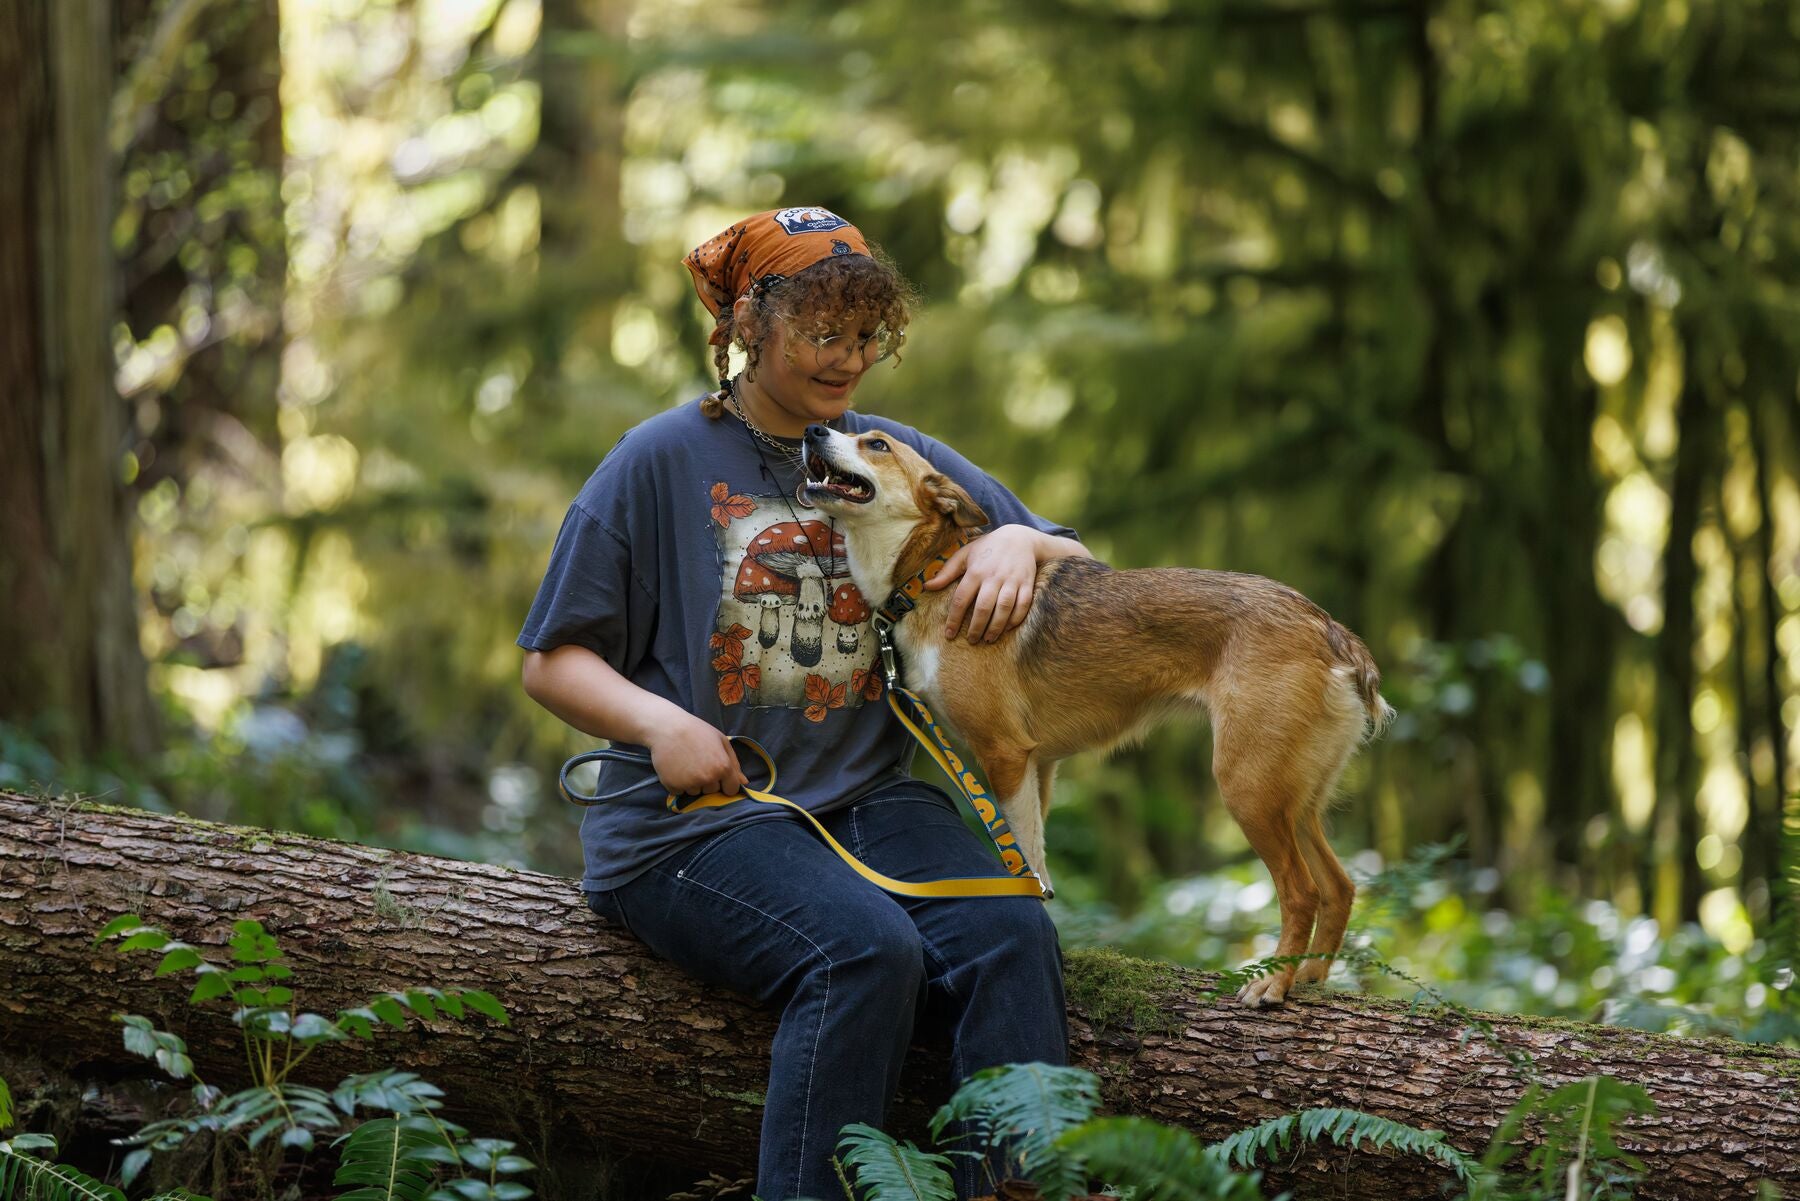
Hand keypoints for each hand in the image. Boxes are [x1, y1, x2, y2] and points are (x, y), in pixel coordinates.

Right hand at [645, 711, 749, 796]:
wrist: (667, 727)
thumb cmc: (697, 731)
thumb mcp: (721, 741)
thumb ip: (734, 763)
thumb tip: (745, 782)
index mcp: (723, 767)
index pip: (731, 790)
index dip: (726, 783)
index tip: (718, 774)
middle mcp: (708, 778)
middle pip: (713, 791)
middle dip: (708, 781)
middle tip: (698, 762)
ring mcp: (690, 783)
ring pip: (696, 793)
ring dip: (693, 783)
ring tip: (686, 764)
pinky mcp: (673, 786)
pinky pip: (680, 792)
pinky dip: (678, 784)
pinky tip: (676, 768)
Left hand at [924, 525, 1040, 642]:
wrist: (1020, 537)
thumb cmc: (987, 548)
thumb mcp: (965, 554)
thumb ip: (946, 572)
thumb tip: (927, 587)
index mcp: (975, 571)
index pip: (961, 598)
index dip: (954, 619)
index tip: (949, 634)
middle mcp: (994, 576)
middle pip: (983, 607)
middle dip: (976, 627)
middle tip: (971, 640)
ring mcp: (1012, 580)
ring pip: (1004, 608)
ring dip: (996, 627)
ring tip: (988, 639)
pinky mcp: (1027, 583)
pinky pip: (1023, 605)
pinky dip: (1016, 619)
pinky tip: (1007, 628)